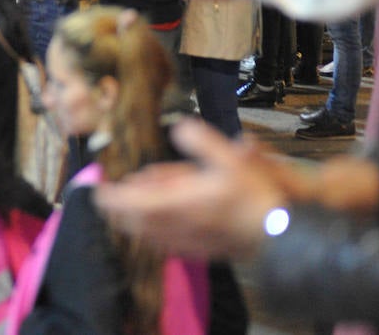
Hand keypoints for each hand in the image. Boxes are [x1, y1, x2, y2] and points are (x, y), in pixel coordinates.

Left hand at [94, 118, 285, 259]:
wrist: (279, 235)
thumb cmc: (254, 197)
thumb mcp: (230, 159)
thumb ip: (201, 142)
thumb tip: (178, 126)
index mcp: (178, 204)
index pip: (132, 204)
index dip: (111, 198)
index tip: (98, 190)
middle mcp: (177, 227)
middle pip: (135, 223)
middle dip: (119, 210)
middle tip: (108, 198)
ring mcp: (187, 242)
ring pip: (149, 235)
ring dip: (134, 221)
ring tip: (132, 206)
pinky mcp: (199, 251)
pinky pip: (166, 245)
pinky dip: (153, 233)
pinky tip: (158, 226)